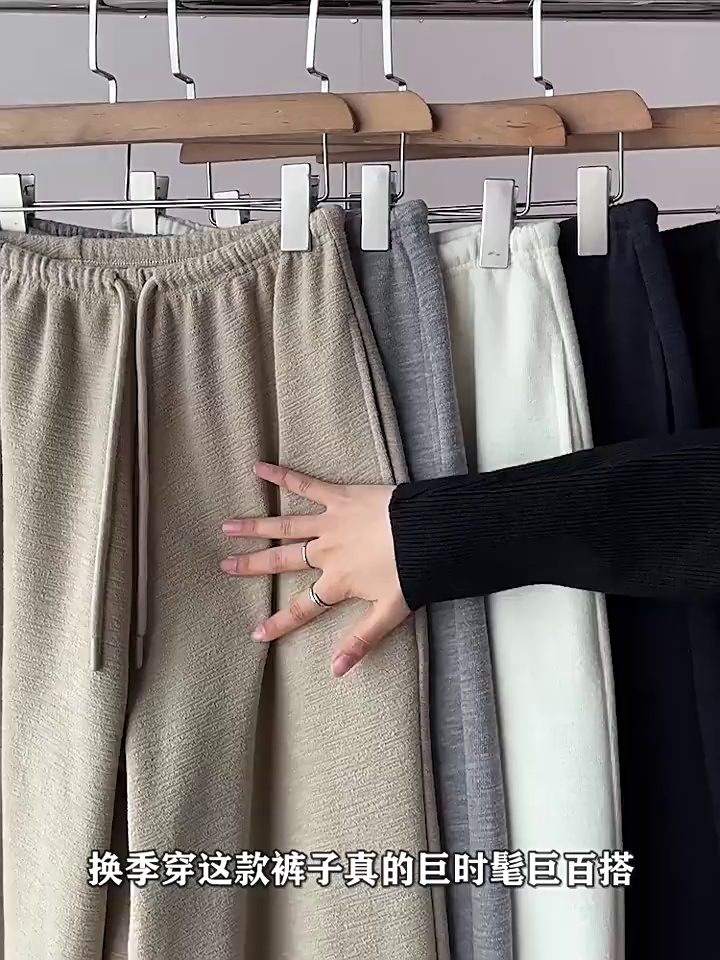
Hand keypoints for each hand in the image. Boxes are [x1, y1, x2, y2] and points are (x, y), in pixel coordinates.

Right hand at [221, 462, 409, 677]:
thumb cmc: (414, 571)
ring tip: (227, 526)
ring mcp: (330, 523)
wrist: (430, 532)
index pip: (303, 607)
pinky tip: (260, 467)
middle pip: (282, 560)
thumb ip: (360, 640)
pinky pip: (306, 485)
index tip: (255, 634)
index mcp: (338, 582)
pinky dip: (282, 476)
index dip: (279, 622)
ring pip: (284, 525)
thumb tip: (336, 670)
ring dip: (255, 526)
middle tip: (224, 565)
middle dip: (251, 564)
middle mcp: (326, 553)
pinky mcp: (339, 497)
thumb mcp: (390, 613)